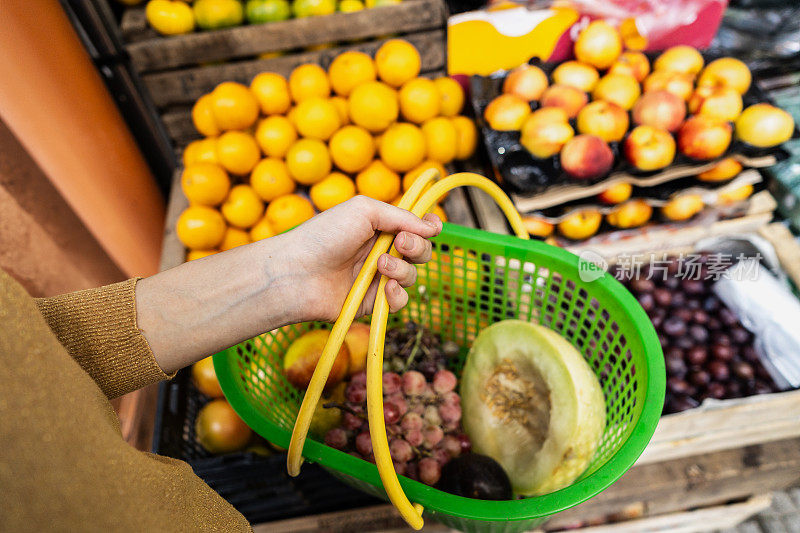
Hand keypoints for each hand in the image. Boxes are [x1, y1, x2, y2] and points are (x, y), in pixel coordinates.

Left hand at [136, 195, 441, 372]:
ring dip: (403, 269)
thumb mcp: (364, 211)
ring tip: (380, 266)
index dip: (427, 228)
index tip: (431, 227)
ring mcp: (377, 278)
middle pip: (420, 252)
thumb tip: (434, 224)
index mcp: (378, 227)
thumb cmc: (324, 235)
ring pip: (412, 276)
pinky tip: (384, 288)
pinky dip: (397, 294)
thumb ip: (401, 216)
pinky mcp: (372, 303)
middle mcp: (380, 252)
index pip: (414, 228)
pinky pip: (399, 302)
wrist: (296, 272)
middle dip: (417, 247)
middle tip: (401, 244)